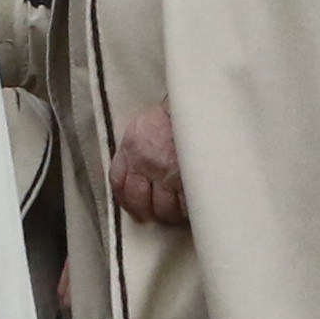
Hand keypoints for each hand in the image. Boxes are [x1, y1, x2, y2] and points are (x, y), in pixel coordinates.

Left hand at [112, 103, 187, 230]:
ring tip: (178, 210)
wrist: (201, 105)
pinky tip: (193, 207)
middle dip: (147, 211)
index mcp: (132, 147)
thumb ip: (140, 143)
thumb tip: (141, 163)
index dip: (125, 198)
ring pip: (164, 208)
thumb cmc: (178, 110)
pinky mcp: (189, 182)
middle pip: (139, 201)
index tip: (133, 205)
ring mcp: (168, 175)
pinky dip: (189, 210)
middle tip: (156, 213)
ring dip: (170, 213)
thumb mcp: (148, 121)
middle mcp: (146, 164)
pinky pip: (186, 207)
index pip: (118, 181)